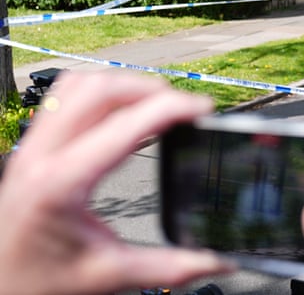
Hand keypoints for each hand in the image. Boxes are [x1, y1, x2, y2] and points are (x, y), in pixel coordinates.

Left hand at [0, 71, 230, 294]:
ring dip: (122, 85)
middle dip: (149, 89)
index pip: (124, 126)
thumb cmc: (35, 283)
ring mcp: (30, 150)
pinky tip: (120, 110)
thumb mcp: (107, 277)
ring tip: (155, 103)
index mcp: (60, 185)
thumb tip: (217, 261)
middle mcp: (40, 158)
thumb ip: (168, 267)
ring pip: (78, 85)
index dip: (170, 108)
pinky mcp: (30, 149)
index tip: (202, 109)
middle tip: (182, 107)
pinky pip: (62, 98)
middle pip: (99, 90)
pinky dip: (97, 92)